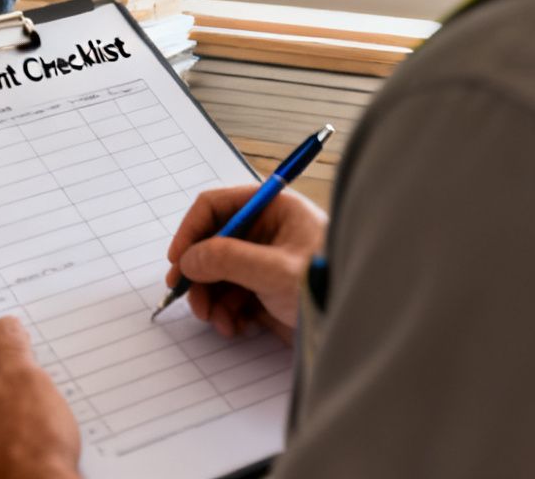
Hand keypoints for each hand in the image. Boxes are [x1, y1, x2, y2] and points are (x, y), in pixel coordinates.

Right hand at [164, 184, 327, 341]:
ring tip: (216, 320)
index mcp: (273, 209)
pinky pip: (232, 295)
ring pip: (218, 272)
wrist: (356, 328)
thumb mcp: (275, 270)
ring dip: (210, 298)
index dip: (191, 230)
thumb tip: (187, 261)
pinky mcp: (266, 289)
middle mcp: (266, 231)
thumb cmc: (327, 286)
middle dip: (199, 273)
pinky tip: (234, 327)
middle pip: (212, 242)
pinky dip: (226, 312)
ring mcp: (265, 261)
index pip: (216, 206)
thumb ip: (227, 259)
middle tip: (187, 297)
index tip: (178, 260)